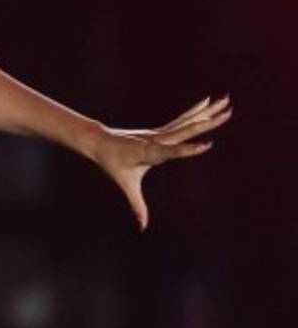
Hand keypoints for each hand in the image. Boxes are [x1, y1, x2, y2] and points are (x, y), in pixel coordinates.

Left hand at [91, 94, 231, 230]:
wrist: (99, 141)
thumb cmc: (112, 163)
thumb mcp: (125, 185)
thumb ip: (137, 206)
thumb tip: (142, 227)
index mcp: (150, 152)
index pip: (173, 151)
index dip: (189, 149)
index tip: (208, 144)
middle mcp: (158, 139)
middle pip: (186, 130)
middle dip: (208, 122)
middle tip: (228, 112)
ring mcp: (160, 133)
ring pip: (187, 121)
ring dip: (207, 112)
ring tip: (226, 101)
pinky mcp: (161, 131)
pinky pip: (182, 120)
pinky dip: (195, 111)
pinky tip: (208, 102)